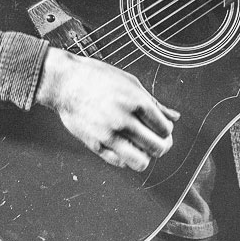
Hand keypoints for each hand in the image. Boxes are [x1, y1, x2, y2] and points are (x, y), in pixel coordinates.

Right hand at [37, 47, 179, 171]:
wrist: (65, 82)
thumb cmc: (97, 78)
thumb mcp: (130, 83)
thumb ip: (154, 103)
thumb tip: (174, 116)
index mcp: (136, 101)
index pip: (165, 129)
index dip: (166, 131)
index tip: (162, 128)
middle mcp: (124, 119)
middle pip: (156, 147)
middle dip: (162, 146)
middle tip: (158, 142)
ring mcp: (108, 134)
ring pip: (140, 161)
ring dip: (145, 157)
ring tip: (142, 148)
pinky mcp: (94, 144)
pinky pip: (119, 162)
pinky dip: (126, 158)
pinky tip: (124, 147)